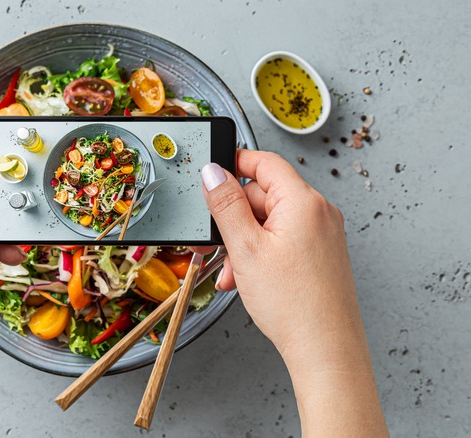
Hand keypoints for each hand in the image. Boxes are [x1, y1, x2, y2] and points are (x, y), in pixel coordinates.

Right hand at [194, 150, 387, 436]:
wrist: (325, 349)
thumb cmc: (294, 304)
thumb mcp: (245, 249)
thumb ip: (226, 205)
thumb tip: (213, 172)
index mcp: (303, 202)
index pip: (266, 163)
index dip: (235, 163)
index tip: (213, 173)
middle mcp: (319, 214)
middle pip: (264, 197)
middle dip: (235, 220)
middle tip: (215, 244)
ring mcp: (322, 235)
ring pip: (271, 224)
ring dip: (244, 243)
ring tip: (233, 273)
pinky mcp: (321, 255)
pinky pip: (283, 242)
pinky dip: (261, 255)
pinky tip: (247, 279)